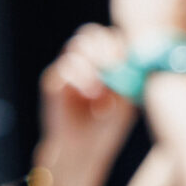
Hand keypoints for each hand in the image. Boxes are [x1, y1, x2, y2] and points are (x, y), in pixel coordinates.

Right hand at [38, 23, 135, 160]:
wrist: (82, 151)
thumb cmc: (107, 127)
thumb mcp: (124, 102)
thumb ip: (127, 78)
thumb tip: (131, 56)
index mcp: (105, 63)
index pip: (110, 38)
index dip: (118, 43)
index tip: (127, 56)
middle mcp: (85, 61)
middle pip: (90, 34)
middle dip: (104, 46)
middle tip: (114, 62)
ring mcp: (68, 69)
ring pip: (76, 46)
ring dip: (92, 62)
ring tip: (102, 87)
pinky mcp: (54, 80)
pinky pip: (66, 66)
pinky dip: (81, 77)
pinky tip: (92, 94)